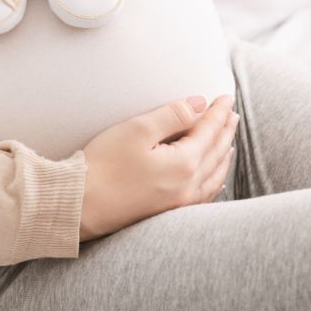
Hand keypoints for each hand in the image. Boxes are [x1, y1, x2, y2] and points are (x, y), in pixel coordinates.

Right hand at [78, 95, 238, 240]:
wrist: (78, 206)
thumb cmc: (103, 165)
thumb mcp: (138, 130)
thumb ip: (173, 115)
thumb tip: (201, 104)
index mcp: (185, 164)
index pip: (209, 130)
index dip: (218, 111)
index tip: (226, 97)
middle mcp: (188, 186)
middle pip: (216, 152)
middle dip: (225, 130)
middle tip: (232, 113)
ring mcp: (180, 203)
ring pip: (214, 175)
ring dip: (223, 154)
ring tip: (228, 140)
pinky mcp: (167, 213)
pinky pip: (203, 195)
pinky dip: (214, 180)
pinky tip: (215, 179)